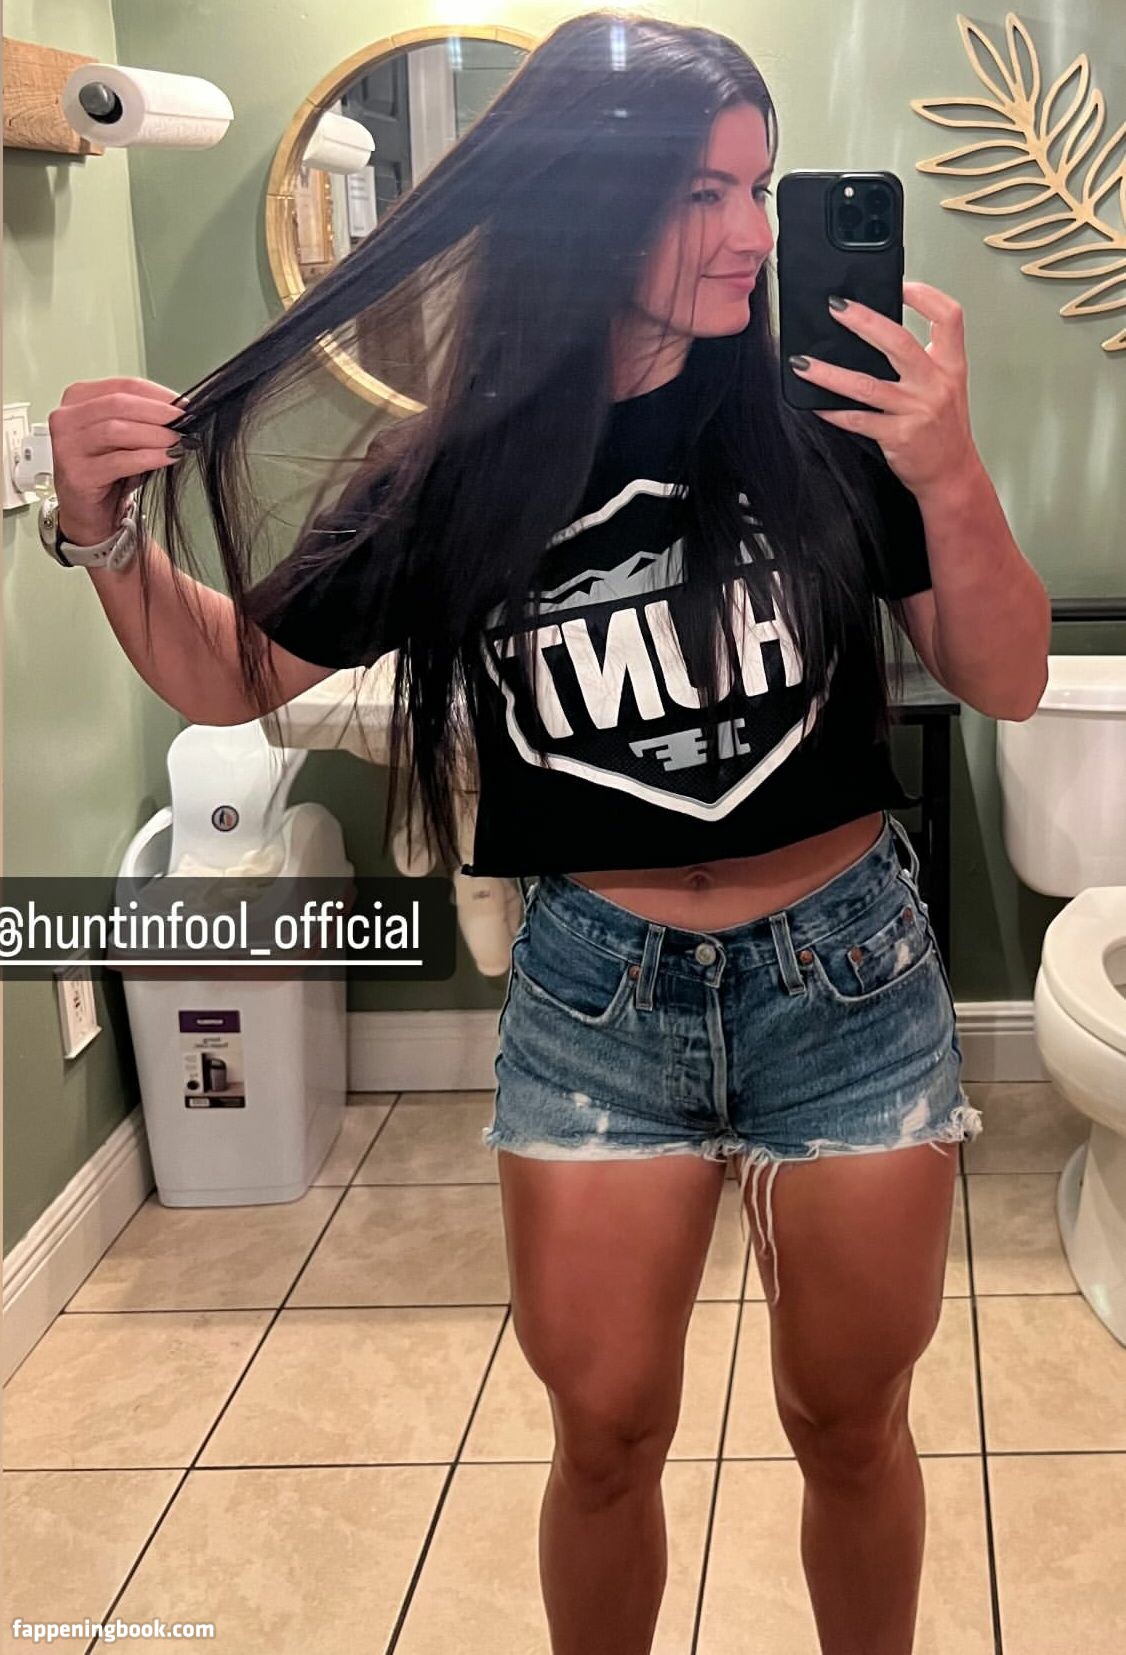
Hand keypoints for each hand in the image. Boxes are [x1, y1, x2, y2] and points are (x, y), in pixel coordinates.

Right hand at [47, 376, 185, 541]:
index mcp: (77, 399)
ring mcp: (67, 447)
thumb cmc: (108, 472)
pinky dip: (148, 457)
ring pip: (116, 430)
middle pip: (118, 404)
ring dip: (154, 434)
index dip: (158, 394)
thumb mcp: (126, 438)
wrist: (89, 514)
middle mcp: (66, 419)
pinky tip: (167, 457)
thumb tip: (181, 412)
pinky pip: (118, 461)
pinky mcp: (78, 474)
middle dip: (158, 412)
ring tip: (178, 440)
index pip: (123, 386)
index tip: (184, 404)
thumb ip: (143, 420)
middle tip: (184, 421)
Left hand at [790, 282, 979, 496]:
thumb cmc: (945, 432)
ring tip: (803, 363)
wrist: (952, 475)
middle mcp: (935, 384)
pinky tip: (815, 404)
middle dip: (864, 320)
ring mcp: (916, 410)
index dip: (926, 295)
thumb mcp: (946, 387)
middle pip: (899, 342)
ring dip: (829, 373)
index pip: (949, 317)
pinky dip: (833, 411)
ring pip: (866, 384)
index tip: (901, 284)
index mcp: (951, 366)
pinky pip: (857, 420)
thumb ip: (923, 361)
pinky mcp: (898, 436)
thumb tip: (878, 334)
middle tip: (836, 307)